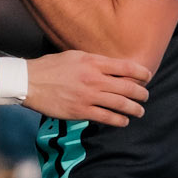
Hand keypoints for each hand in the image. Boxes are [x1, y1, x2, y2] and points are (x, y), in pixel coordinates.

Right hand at [26, 51, 150, 126]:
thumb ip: (94, 61)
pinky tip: (123, 121)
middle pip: (128, 87)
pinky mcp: (80, 111)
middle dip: (142, 93)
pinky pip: (106, 118)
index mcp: (93, 62)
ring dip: (135, 109)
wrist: (29, 82)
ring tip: (139, 111)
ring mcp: (88, 96)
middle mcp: (94, 79)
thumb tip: (112, 66)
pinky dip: (119, 120)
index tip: (147, 76)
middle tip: (145, 96)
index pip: (126, 66)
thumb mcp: (74, 56)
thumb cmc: (50, 67)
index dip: (142, 72)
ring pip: (121, 104)